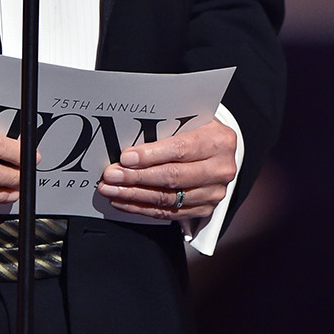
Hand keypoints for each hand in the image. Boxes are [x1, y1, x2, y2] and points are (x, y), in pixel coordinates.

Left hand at [96, 119, 236, 221]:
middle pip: (172, 177)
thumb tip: (130, 142)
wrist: (222, 149)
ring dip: (134, 195)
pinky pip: (169, 213)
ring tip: (111, 189)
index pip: (180, 149)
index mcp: (219, 141)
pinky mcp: (205, 209)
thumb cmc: (201, 130)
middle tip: (112, 175)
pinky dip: (143, 208)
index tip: (126, 158)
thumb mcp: (192, 120)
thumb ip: (168, 129)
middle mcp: (220, 169)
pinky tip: (125, 201)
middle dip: (136, 177)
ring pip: (168, 198)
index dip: (150, 156)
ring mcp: (214, 192)